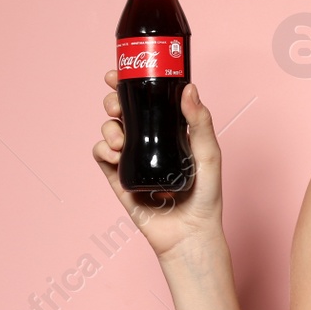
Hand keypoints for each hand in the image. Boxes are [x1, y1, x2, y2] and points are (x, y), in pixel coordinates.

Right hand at [93, 69, 226, 259]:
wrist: (189, 234)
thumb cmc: (206, 197)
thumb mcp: (209, 155)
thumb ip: (200, 122)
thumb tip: (189, 88)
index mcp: (170, 131)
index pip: (147, 100)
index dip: (129, 84)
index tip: (116, 74)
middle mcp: (150, 141)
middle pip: (122, 111)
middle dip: (112, 101)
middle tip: (115, 105)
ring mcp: (133, 159)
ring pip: (109, 130)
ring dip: (108, 127)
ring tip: (121, 140)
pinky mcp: (119, 179)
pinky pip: (101, 156)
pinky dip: (102, 149)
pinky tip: (115, 154)